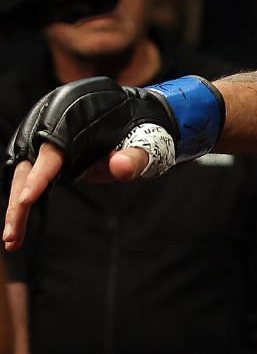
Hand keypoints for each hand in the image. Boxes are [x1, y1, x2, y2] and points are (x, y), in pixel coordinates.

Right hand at [4, 75, 223, 249]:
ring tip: (12, 240)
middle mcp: (49, 123)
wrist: (132, 113)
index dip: (39, 176)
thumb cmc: (139, 127)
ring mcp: (42, 138)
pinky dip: (23, 199)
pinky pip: (28, 176)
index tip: (27, 200)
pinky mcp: (42, 152)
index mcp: (73, 118)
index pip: (52, 152)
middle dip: (19, 200)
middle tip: (11, 236)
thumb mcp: (145, 140)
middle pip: (27, 166)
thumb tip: (120, 168)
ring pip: (22, 174)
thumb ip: (135, 156)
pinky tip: (17, 229)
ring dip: (16, 206)